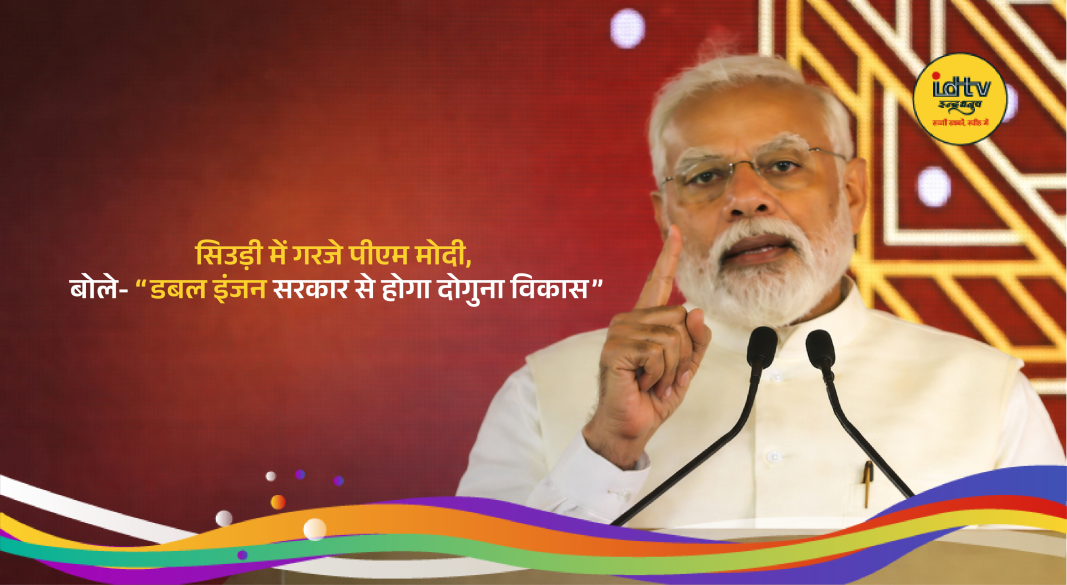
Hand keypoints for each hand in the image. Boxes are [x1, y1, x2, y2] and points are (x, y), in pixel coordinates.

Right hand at [582, 226, 711, 469]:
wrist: (630, 426)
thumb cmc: (653, 397)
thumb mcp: (686, 368)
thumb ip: (696, 340)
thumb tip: (696, 310)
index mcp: (645, 321)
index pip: (658, 283)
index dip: (668, 257)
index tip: (676, 230)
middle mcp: (630, 321)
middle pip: (680, 318)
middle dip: (683, 354)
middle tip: (664, 375)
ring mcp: (619, 333)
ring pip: (672, 337)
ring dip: (671, 368)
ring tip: (653, 381)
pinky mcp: (615, 349)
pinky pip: (658, 352)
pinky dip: (660, 374)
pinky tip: (643, 382)